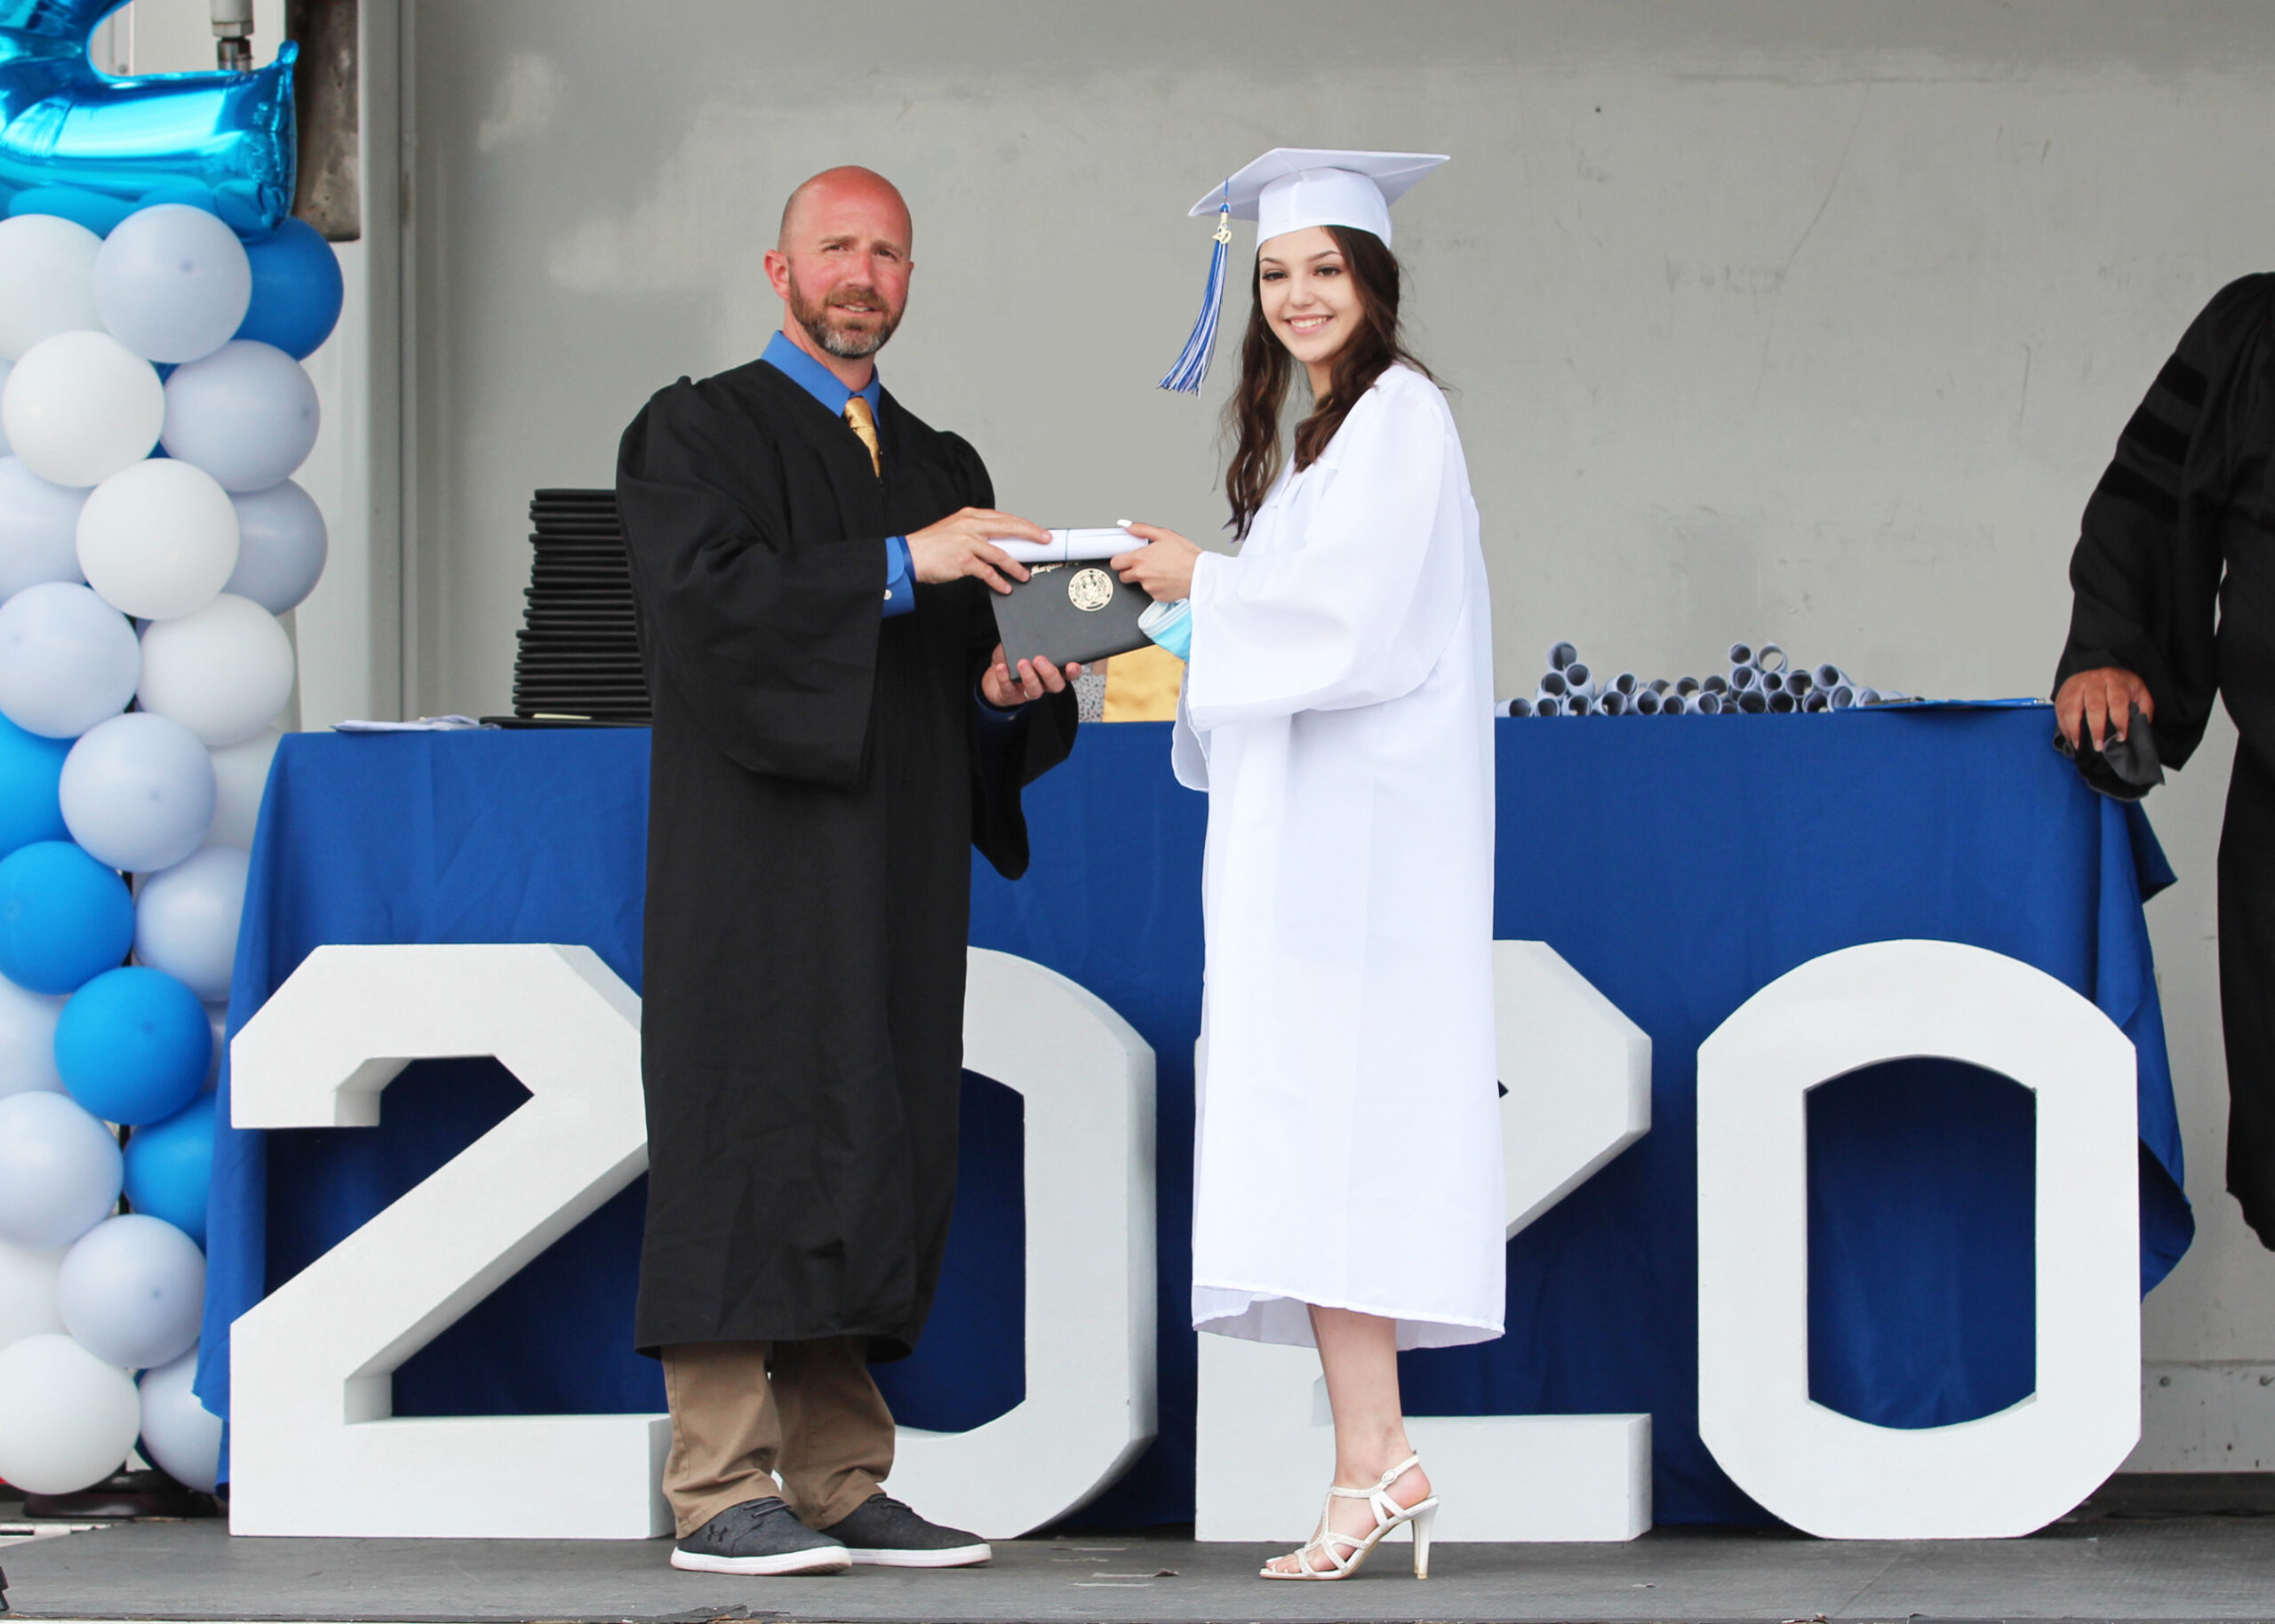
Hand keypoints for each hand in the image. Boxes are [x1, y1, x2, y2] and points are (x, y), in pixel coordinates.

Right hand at [907, 508, 1046, 594]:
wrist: (909, 555)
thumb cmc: (932, 545)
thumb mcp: (956, 529)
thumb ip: (976, 532)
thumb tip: (999, 541)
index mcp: (971, 516)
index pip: (1005, 518)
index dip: (1025, 524)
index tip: (1038, 531)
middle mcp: (971, 525)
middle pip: (1009, 527)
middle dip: (1031, 535)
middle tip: (1045, 542)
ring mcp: (967, 542)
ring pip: (1001, 553)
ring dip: (1016, 566)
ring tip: (1024, 575)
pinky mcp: (963, 560)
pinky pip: (987, 572)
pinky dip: (998, 581)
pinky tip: (1005, 587)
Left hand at [981, 644, 1082, 707]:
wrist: (994, 676)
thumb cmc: (1014, 657)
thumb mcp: (1023, 645)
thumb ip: (1030, 638)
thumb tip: (1032, 625)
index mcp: (1052, 670)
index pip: (1068, 673)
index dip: (1073, 671)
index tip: (1072, 664)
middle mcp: (1044, 683)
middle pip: (1055, 685)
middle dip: (1049, 673)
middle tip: (1039, 659)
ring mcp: (1027, 691)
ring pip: (1035, 691)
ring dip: (1029, 677)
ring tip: (1022, 663)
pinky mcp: (1010, 696)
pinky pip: (1009, 690)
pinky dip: (1005, 678)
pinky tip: (1002, 668)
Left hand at [1111, 521, 1200, 601]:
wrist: (1201, 575)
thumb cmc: (1186, 555)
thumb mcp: (1165, 535)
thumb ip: (1142, 529)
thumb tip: (1127, 526)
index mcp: (1140, 558)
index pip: (1115, 563)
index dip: (1119, 560)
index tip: (1124, 558)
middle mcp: (1141, 574)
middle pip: (1123, 576)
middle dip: (1129, 570)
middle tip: (1142, 565)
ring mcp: (1148, 587)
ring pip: (1139, 584)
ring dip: (1145, 578)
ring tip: (1161, 570)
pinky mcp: (1157, 597)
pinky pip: (1151, 592)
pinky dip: (1156, 586)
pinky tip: (1166, 578)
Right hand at [2056, 666, 2153, 750]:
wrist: (2102, 672)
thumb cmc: (2121, 687)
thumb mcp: (2139, 693)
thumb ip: (2142, 709)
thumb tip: (2138, 730)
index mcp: (2115, 681)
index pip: (2117, 701)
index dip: (2119, 721)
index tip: (2121, 738)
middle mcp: (2094, 680)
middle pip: (2094, 705)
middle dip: (2096, 729)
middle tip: (2099, 747)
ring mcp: (2077, 685)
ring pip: (2072, 707)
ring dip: (2074, 729)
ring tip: (2078, 745)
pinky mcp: (2064, 692)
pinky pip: (2060, 710)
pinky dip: (2064, 726)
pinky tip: (2070, 737)